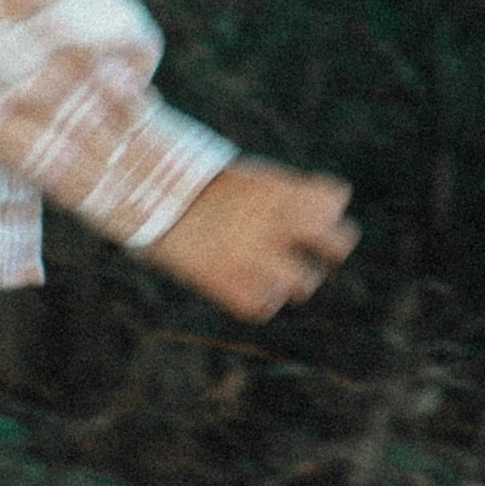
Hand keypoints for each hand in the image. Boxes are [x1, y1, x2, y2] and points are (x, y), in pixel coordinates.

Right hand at [151, 160, 357, 322]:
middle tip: (321, 251)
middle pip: (338, 243)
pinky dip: (258, 300)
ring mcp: (254, 255)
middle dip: (332, 248)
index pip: (334, 199)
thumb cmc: (191, 181)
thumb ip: (280, 196)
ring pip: (305, 283)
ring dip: (294, 281)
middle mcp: (275, 222)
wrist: (146, 192)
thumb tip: (310, 218)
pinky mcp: (230, 284)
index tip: (313, 212)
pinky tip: (245, 287)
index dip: (327, 208)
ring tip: (275, 275)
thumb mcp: (243, 178)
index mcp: (278, 188)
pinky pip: (263, 306)